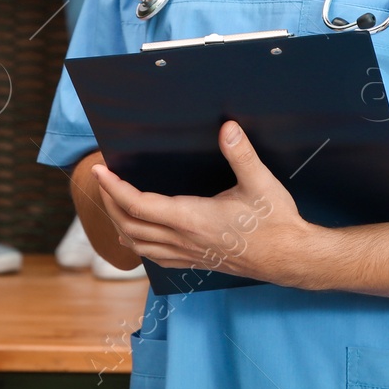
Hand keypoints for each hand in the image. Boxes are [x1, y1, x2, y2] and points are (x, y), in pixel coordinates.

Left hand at [90, 122, 312, 285]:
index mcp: (192, 219)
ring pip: (139, 245)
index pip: (139, 204)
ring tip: (111, 205)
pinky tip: (137, 235)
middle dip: (109, 203)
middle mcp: (184, 239)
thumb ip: (241, 154)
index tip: (99, 171)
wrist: (289, 258)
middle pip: (130, 225)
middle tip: (101, 182)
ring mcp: (188, 254)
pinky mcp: (196, 261)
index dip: (114, 188)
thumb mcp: (261, 183)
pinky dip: (138, 243)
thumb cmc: (275, 222)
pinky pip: (155, 256)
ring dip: (119, 224)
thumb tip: (227, 127)